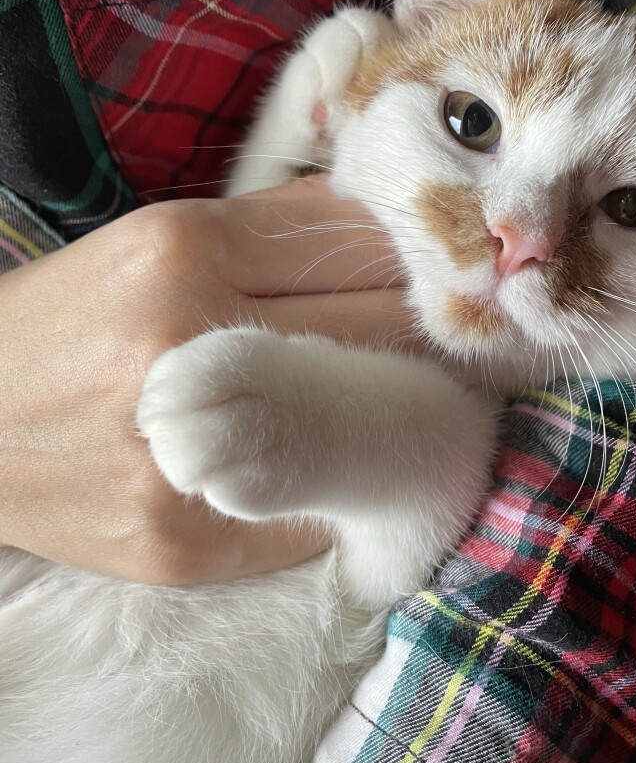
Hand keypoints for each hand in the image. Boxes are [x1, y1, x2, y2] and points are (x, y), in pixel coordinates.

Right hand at [0, 177, 412, 583]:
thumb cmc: (64, 324)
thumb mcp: (150, 242)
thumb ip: (270, 228)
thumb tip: (376, 221)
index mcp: (179, 252)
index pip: (357, 245)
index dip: (413, 259)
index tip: (441, 272)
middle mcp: (185, 348)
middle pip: (375, 327)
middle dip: (418, 327)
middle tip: (445, 334)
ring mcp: (185, 454)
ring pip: (361, 423)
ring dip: (394, 405)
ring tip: (401, 393)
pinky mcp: (183, 540)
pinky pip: (313, 508)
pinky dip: (334, 480)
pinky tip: (332, 461)